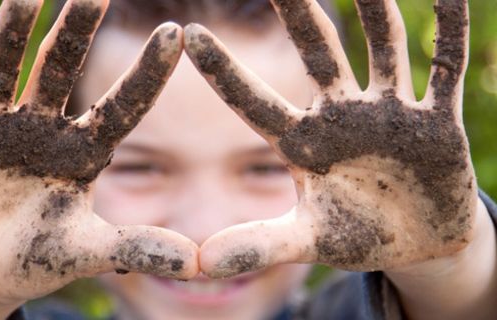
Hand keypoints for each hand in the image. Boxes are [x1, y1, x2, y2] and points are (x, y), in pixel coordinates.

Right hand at [0, 0, 197, 307]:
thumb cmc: (40, 257)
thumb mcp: (89, 251)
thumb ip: (136, 248)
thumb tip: (196, 264)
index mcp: (84, 151)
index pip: (123, 105)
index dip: (147, 72)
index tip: (176, 32)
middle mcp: (43, 128)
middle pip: (62, 69)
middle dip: (76, 29)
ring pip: (4, 71)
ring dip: (11, 32)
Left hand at [184, 0, 476, 277]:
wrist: (418, 244)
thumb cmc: (357, 236)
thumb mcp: (307, 242)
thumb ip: (260, 245)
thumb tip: (202, 265)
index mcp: (305, 145)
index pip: (255, 103)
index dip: (225, 72)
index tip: (189, 36)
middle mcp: (343, 118)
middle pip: (318, 54)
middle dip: (300, 14)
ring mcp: (390, 114)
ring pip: (382, 48)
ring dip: (375, 8)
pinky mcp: (436, 121)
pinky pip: (445, 68)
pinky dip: (450, 32)